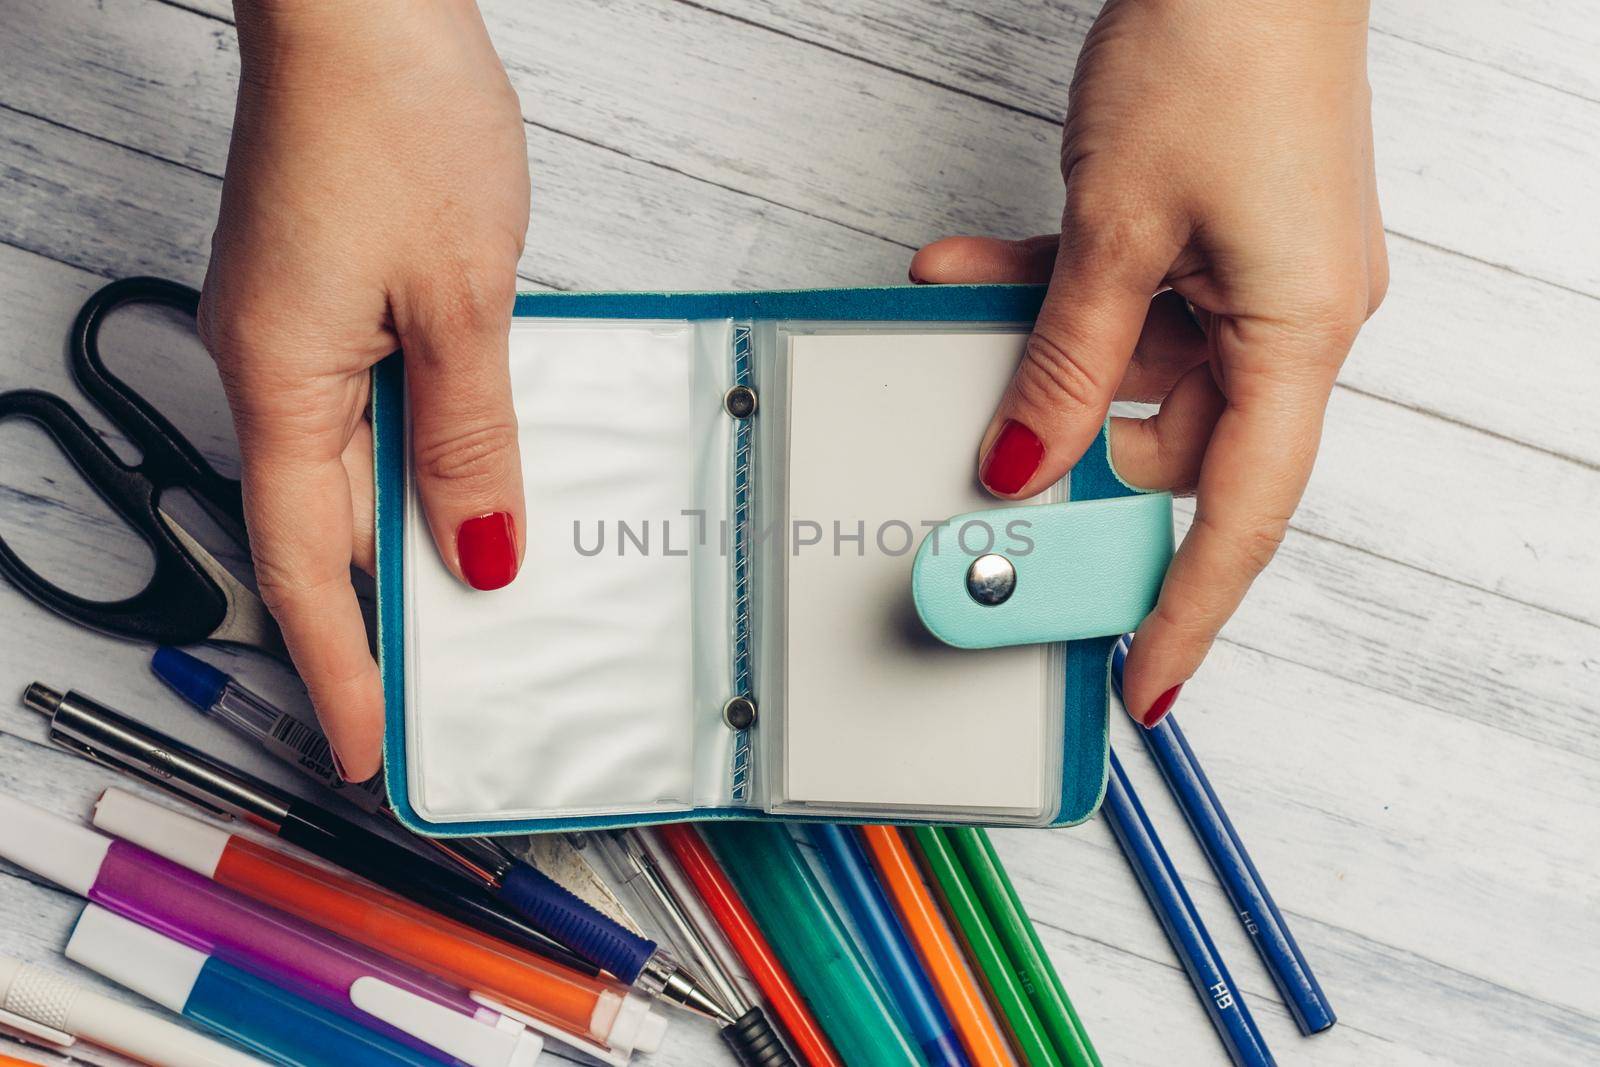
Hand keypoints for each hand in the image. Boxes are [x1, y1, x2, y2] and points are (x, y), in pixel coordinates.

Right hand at [199, 1, 529, 778]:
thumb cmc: (396, 118)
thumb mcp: (461, 301)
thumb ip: (470, 437)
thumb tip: (478, 551)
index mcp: (286, 382)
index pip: (306, 566)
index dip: (338, 667)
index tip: (364, 747)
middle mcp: (276, 368)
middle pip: (322, 531)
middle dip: (375, 627)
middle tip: (432, 709)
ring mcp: (300, 331)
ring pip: (351, 475)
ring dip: (404, 545)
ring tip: (472, 620)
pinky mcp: (335, 297)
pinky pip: (372, 413)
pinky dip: (420, 465)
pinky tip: (471, 489)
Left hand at [911, 0, 1385, 726]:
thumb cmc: (1221, 51)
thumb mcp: (1116, 232)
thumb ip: (1064, 362)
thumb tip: (1025, 463)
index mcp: (1298, 334)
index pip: (1238, 517)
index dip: (1183, 608)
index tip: (1138, 678)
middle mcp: (1290, 320)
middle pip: (1173, 443)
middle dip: (1073, 449)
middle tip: (989, 472)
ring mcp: (1253, 278)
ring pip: (1133, 368)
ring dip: (1045, 354)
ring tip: (960, 308)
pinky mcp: (1213, 239)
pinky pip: (1127, 301)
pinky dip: (1055, 297)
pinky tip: (974, 272)